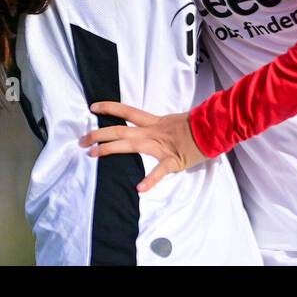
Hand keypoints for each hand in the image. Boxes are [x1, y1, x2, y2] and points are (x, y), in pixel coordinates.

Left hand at [78, 102, 205, 192]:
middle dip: (99, 134)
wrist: (215, 128)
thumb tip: (155, 131)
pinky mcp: (173, 160)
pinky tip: (139, 188)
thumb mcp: (177, 122)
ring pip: (130, 145)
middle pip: (121, 130)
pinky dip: (150, 180)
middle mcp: (153, 131)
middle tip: (81, 140)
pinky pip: (160, 171)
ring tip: (92, 154)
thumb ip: (163, 128)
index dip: (109, 108)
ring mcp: (161, 146)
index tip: (92, 107)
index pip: (127, 111)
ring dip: (110, 149)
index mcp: (155, 122)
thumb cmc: (199, 125)